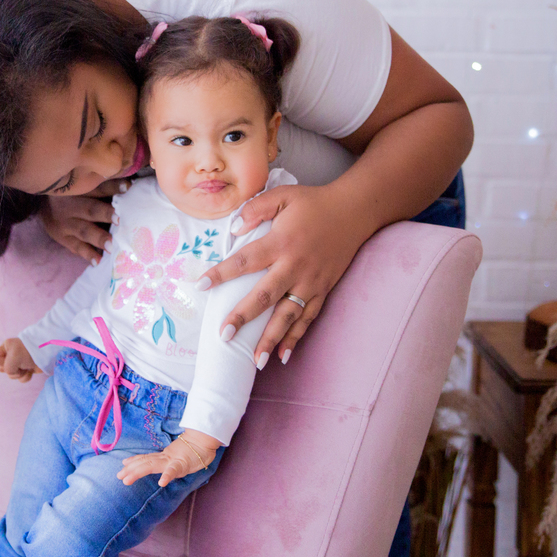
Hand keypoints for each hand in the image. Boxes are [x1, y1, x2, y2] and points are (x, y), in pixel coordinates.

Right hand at [0, 338, 41, 382]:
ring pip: (11, 375)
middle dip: (11, 369)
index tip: (9, 358)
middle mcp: (10, 355)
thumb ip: (6, 367)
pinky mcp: (26, 369)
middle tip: (18, 364)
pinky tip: (30, 371)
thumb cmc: (28, 352)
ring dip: (19, 374)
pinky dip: (25, 377)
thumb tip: (10, 372)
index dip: (2, 362)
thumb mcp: (12, 357)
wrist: (46, 354)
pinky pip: (20, 378)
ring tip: (26, 367)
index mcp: (6, 347)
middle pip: (2, 369)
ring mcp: (18, 363)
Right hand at [40, 179, 128, 264]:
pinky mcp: (62, 238)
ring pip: (84, 230)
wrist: (42, 205)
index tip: (129, 187)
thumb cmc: (72, 195)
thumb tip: (131, 185)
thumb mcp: (82, 187)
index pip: (98, 187)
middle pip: (90, 209)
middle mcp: (72, 205)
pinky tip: (98, 261)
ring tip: (111, 246)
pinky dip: (87, 254)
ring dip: (98, 238)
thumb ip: (102, 187)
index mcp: (80, 190)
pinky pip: (76, 247)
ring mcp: (66, 223)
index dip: (113, 187)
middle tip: (119, 219)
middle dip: (105, 213)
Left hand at [117, 429, 220, 487]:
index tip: (123, 464)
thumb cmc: (193, 450)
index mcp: (164, 457)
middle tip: (119, 476)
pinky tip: (161, 482)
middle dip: (131, 470)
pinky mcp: (182, 464)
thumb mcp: (178, 457)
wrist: (205, 440)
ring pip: (152, 466)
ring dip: (138, 472)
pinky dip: (167, 476)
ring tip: (127, 479)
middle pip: (145, 463)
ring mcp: (172, 460)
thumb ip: (169, 461)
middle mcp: (165, 458)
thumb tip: (160, 462)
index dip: (134, 461)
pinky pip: (174, 470)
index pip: (146, 459)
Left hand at [198, 183, 374, 368]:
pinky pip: (308, 318)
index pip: (245, 260)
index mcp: (281, 242)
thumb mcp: (282, 195)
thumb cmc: (313, 203)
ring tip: (255, 361)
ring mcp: (311, 282)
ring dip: (271, 339)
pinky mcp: (323, 290)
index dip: (222, 273)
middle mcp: (295, 266)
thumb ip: (256, 209)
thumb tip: (235, 229)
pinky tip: (282, 356)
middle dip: (244, 317)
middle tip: (225, 336)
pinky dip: (296, 338)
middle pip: (265, 296)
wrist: (354, 211)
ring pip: (288, 316)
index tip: (202, 285)